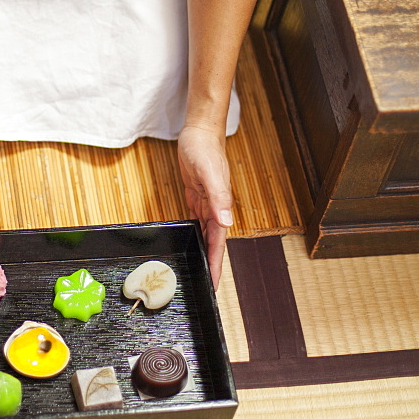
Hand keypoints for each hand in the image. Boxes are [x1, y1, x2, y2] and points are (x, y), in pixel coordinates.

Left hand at [177, 125, 232, 289]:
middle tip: (205, 285)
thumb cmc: (205, 150)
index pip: (219, 244)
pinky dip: (196, 234)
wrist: (200, 133)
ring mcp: (207, 203)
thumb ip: (219, 198)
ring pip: (206, 235)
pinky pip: (198, 222)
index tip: (214, 284)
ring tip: (200, 270)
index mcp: (220, 208)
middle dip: (211, 265)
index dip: (216, 264)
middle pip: (213, 244)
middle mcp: (215, 209)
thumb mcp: (210, 174)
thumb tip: (226, 222)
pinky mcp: (197, 197)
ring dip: (205, 252)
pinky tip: (192, 242)